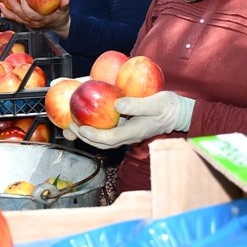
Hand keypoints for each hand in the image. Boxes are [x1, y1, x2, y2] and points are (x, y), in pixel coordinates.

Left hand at [0, 0, 70, 35]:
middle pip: (21, 16)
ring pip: (16, 19)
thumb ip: (64, 5)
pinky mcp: (25, 22)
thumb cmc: (61, 16)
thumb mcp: (64, 11)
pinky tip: (2, 8)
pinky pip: (15, 18)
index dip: (26, 8)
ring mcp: (28, 23)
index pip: (32, 16)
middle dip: (14, 7)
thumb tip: (66, 0)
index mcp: (42, 20)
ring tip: (0, 3)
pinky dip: (7, 14)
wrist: (58, 26)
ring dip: (7, 12)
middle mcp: (33, 23)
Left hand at [64, 91, 194, 148]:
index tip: (81, 127)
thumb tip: (117, 104)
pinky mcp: (124, 128)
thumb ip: (137, 105)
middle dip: (83, 136)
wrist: (176, 113)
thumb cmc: (167, 107)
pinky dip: (93, 125)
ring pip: (101, 138)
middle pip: (100, 142)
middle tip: (69, 124)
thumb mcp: (155, 103)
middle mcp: (126, 135)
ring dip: (85, 133)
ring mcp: (125, 133)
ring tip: (71, 123)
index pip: (109, 139)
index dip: (93, 135)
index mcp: (133, 132)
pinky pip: (105, 130)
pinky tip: (84, 115)